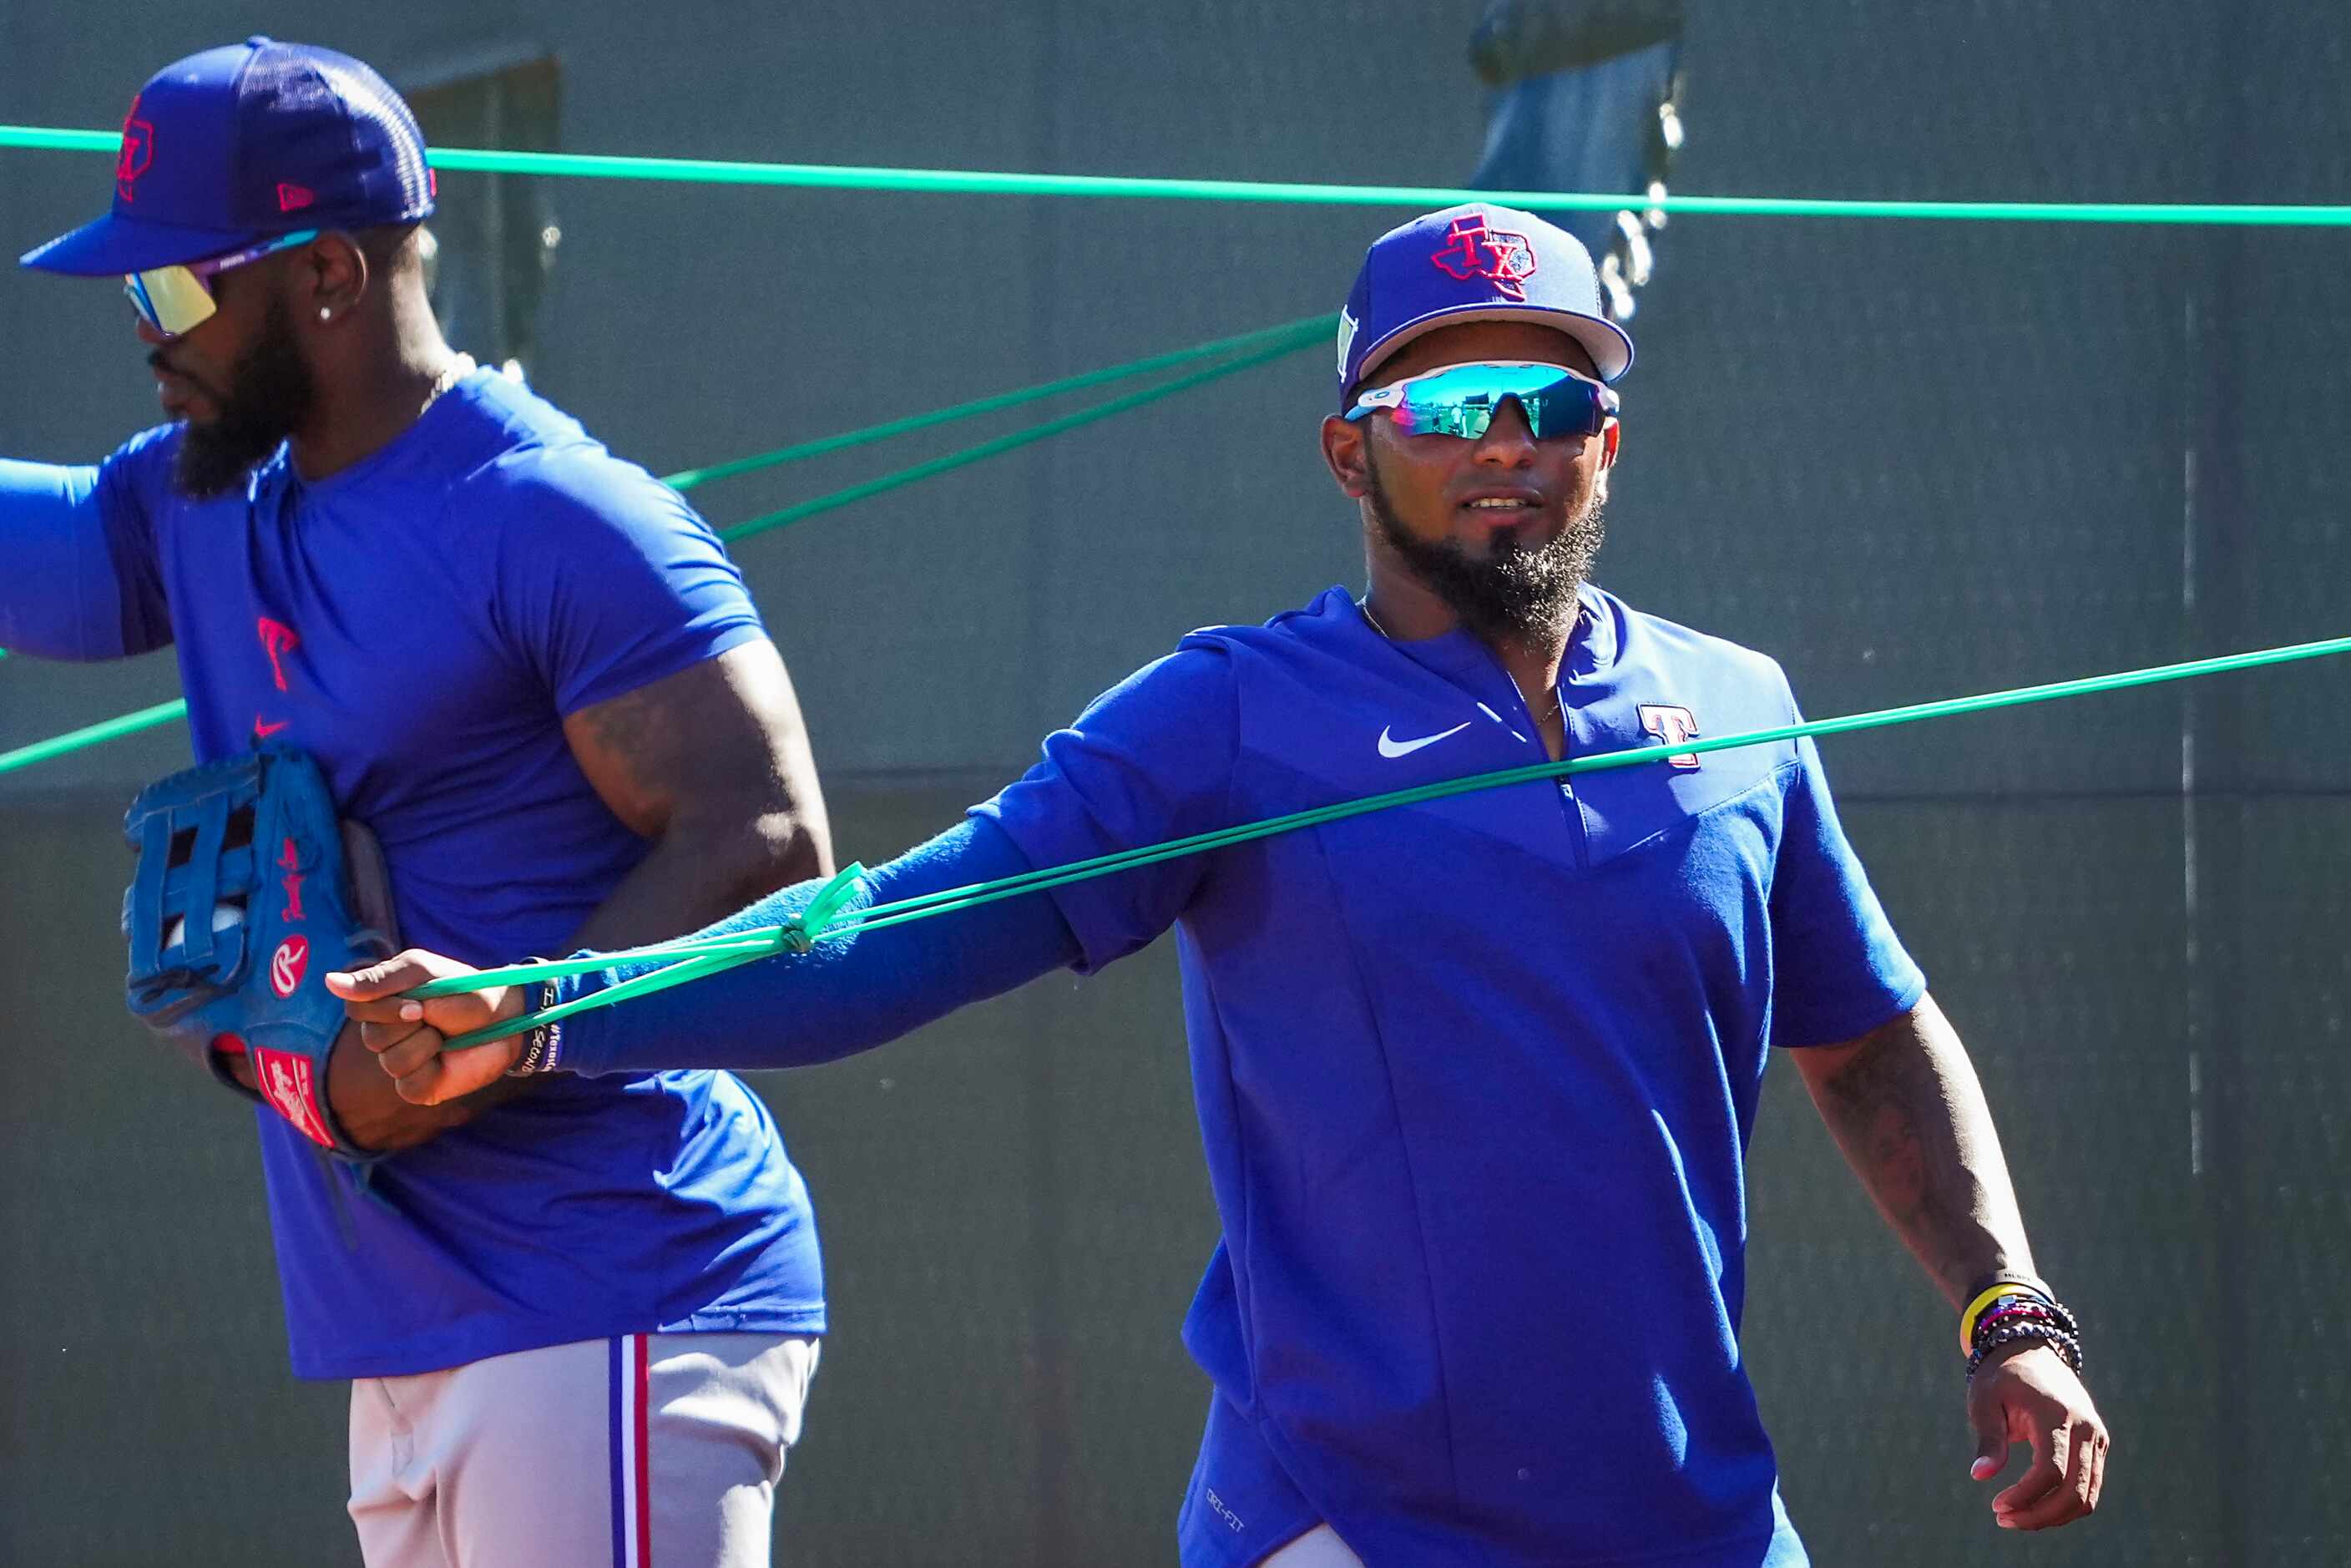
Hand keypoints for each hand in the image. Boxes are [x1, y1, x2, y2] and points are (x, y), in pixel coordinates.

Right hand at [326, 950, 531, 1105]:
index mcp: (384, 1003)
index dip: (382, 1008)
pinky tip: (445, 1056)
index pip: (355, 1007)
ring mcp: (400, 1061)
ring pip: (389, 1059)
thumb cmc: (465, 990)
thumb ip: (377, 981)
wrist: (506, 1015)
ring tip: (445, 1035)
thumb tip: (328, 983)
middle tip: (435, 1017)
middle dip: (409, 1024)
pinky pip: (406, 1082)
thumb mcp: (421, 973)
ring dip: (425, 1042)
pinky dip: (430, 1065)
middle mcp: (386, 1033)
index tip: (418, 1003)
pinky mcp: (417, 1087)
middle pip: (371, 1036)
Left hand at [1967, 1343, 2109, 1529]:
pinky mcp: (2098, 1445)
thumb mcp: (1985, 1401)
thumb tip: (1980, 1475)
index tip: (1996, 1506)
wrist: (2031, 1350)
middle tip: (2003, 1519)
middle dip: (2039, 1514)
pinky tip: (2034, 1507)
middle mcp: (2085, 1428)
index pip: (2050, 1471)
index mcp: (2056, 1414)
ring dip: (2054, 1516)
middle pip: (2074, 1491)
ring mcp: (2096, 1438)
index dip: (2025, 1497)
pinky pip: (2090, 1487)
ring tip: (2016, 1518)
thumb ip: (1988, 1439)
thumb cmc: (2001, 1378)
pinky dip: (2065, 1505)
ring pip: (2087, 1496)